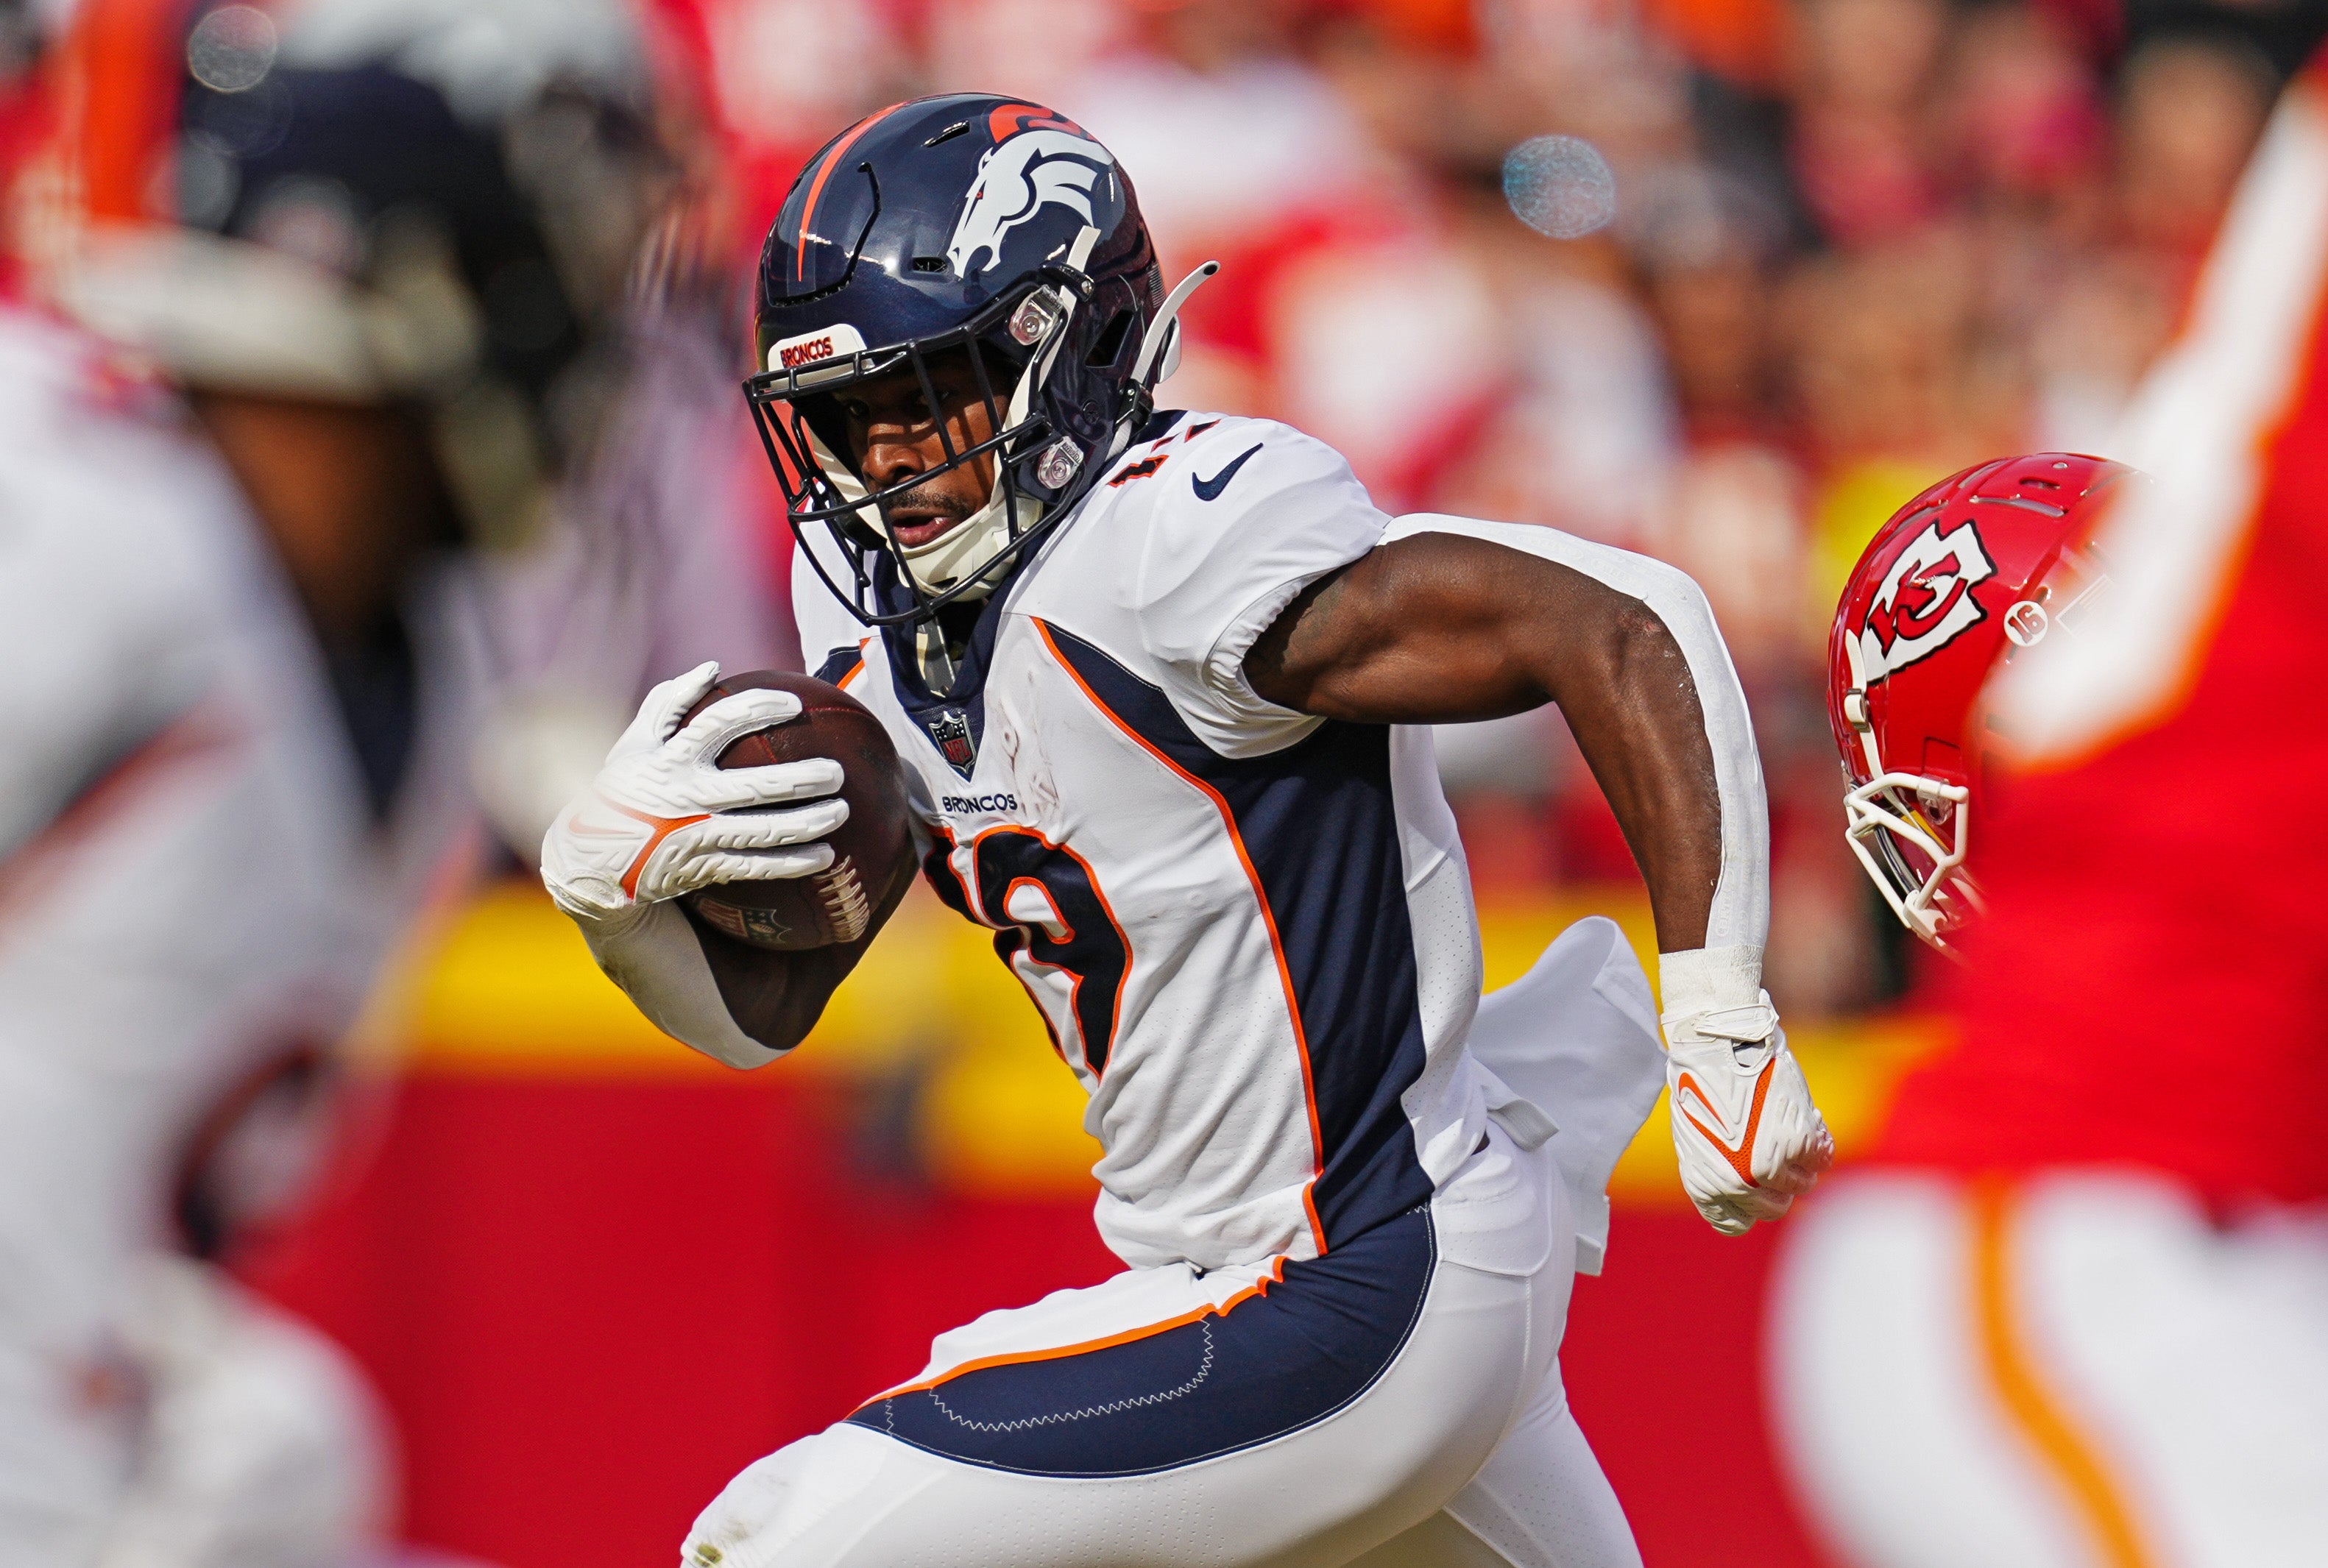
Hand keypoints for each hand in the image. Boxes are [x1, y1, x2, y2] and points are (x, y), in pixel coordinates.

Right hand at [541, 663, 846, 936]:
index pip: (720, 725)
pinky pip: (756, 868)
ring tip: (842, 811)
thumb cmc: (620, 792)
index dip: (760, 710)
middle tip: (836, 772)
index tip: (795, 704)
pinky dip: (792, 863)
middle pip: (755, 786)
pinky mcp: (704, 868)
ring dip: (807, 823)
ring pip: (763, 832)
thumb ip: (669, 703)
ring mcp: (698, 837)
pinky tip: (825, 856)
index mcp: (672, 761)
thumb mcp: (633, 744)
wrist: (590, 860)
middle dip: (801, 778)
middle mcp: (688, 799)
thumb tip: (711, 668)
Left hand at [1663, 992, 1833, 1235]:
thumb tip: (1754, 1188)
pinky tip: (1802, 1118)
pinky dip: (1817, 1140)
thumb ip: (1721, 1169)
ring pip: (1802, 1184)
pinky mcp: (1798, 1143)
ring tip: (1783, 1125)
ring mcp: (1769, 1166)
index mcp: (1706, 1185)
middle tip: (1774, 1148)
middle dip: (1778, 1183)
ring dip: (1798, 1160)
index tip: (1755, 1181)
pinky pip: (1821, 1158)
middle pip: (1774, 1208)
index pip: (1736, 1223)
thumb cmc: (1702, 1083)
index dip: (1749, 1202)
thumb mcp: (1699, 1137)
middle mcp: (1737, 1184)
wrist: (1716, 1044)